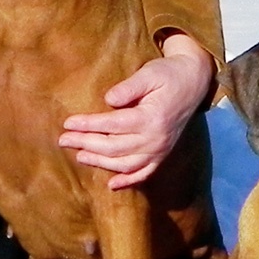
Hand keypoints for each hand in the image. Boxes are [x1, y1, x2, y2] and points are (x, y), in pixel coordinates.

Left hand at [61, 34, 215, 190]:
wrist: (194, 82)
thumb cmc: (168, 74)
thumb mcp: (149, 73)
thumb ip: (129, 87)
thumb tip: (108, 100)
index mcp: (151, 117)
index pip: (112, 125)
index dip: (88, 125)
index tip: (67, 123)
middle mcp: (155, 139)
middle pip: (113, 146)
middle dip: (86, 143)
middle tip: (63, 140)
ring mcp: (160, 149)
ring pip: (125, 163)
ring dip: (100, 162)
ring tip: (79, 156)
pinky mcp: (163, 154)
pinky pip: (144, 173)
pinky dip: (128, 181)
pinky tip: (111, 185)